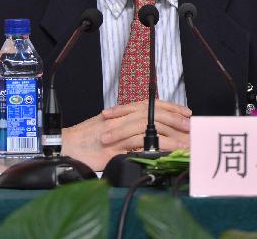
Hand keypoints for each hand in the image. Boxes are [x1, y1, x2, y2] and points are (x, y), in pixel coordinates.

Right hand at [62, 100, 190, 170]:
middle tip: (190, 127)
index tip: (186, 113)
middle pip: (153, 113)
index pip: (151, 104)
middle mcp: (120, 119)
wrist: (66, 147)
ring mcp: (117, 132)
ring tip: (185, 142)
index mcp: (121, 113)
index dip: (170, 107)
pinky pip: (136, 145)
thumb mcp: (109, 128)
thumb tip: (148, 132)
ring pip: (149, 127)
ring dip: (170, 135)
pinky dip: (154, 147)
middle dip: (175, 120)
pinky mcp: (113, 147)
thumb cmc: (85, 140)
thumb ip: (127, 127)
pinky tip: (166, 152)